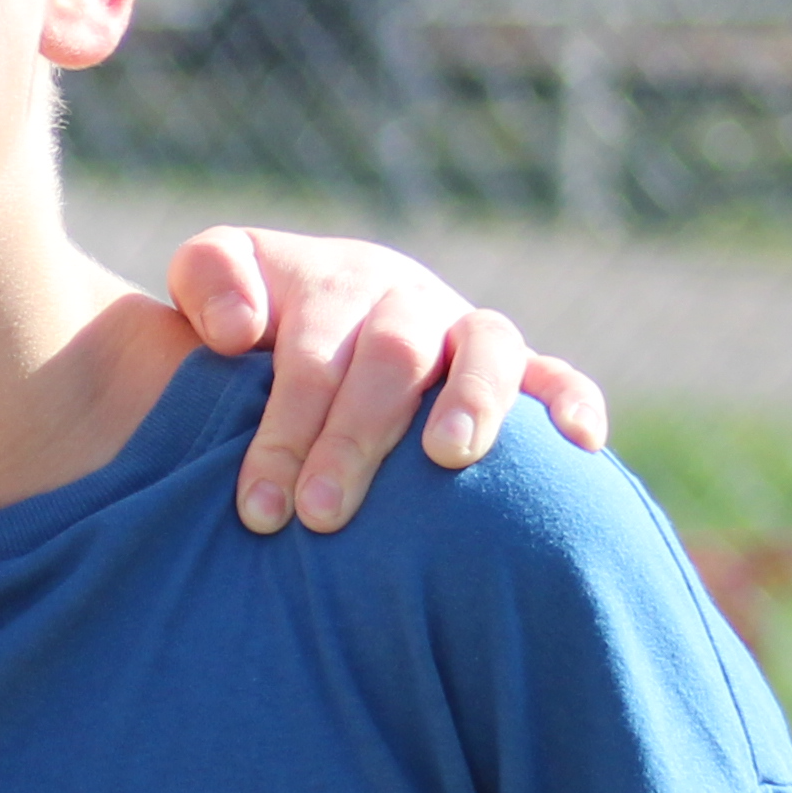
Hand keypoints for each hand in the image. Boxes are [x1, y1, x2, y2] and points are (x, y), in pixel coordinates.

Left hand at [161, 226, 612, 534]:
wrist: (296, 316)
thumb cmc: (244, 322)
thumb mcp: (211, 280)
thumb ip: (210, 277)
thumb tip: (237, 329)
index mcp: (335, 283)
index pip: (312, 353)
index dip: (283, 429)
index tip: (258, 508)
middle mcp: (405, 301)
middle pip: (392, 358)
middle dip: (354, 439)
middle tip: (321, 515)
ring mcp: (462, 332)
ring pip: (486, 348)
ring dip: (472, 400)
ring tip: (447, 456)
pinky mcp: (514, 368)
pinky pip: (557, 373)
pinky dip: (573, 401)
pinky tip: (582, 444)